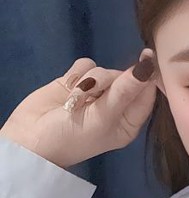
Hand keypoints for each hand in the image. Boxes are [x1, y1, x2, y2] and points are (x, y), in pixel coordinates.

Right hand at [0, 51, 157, 168]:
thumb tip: (149, 65)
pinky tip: (69, 86)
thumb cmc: (73, 136)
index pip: (147, 94)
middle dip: (110, 81)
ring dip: (91, 80)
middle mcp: (116, 107)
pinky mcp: (77, 82)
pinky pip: (87, 64)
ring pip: (105, 70)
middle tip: (95, 96)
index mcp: (129, 122)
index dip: (147, 77)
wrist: (31, 139)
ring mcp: (96, 93)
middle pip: (125, 78)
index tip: (147, 59)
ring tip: (76, 99)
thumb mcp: (103, 116)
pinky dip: (78, 73)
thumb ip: (126, 90)